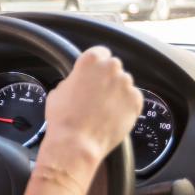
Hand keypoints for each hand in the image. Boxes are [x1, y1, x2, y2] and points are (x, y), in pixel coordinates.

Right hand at [38, 46, 141, 178]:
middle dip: (107, 78)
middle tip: (97, 93)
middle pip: (114, 67)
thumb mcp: (58, 90)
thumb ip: (74, 79)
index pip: (101, 52)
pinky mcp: (136, 102)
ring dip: (117, 92)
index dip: (96, 64)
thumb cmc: (64, 118)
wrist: (76, 142)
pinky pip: (133, 99)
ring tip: (104, 108)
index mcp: (91, 60)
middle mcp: (111, 68)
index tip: (94, 72)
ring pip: (124, 84)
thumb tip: (78, 82)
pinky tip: (113, 115)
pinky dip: (126, 105)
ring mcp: (126, 85)